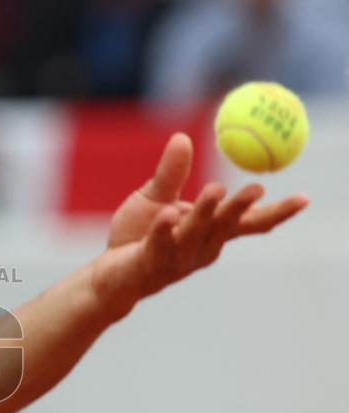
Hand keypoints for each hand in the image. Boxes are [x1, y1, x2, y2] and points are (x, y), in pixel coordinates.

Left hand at [93, 132, 308, 316]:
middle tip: (256, 188)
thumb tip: (183, 137)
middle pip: (225, 228)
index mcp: (210, 234)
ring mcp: (176, 261)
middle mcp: (200, 250)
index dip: (276, 212)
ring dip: (206, 214)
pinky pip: (159, 246)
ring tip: (216, 190)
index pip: (248, 224)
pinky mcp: (149, 265)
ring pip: (194, 235)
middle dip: (240, 208)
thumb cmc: (138, 236)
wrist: (109, 275)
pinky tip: (168, 216)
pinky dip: (165, 231)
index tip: (303, 198)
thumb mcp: (155, 198)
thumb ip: (171, 174)